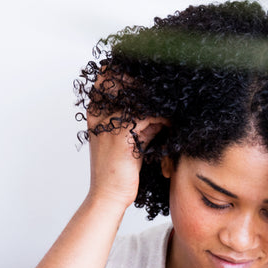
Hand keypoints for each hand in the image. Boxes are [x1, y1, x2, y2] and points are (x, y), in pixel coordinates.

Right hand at [84, 75, 168, 209]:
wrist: (108, 196)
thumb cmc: (119, 172)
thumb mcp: (128, 141)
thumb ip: (138, 123)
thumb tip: (157, 109)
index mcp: (95, 115)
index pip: (105, 78)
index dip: (124, 70)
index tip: (147, 72)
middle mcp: (98, 115)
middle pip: (121, 81)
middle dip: (145, 82)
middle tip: (166, 86)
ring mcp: (108, 124)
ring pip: (136, 98)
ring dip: (157, 101)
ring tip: (171, 105)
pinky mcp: (121, 136)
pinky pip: (146, 116)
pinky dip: (161, 118)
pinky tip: (169, 123)